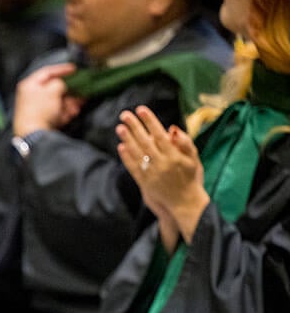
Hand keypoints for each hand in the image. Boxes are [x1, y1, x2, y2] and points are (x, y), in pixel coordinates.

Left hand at [13, 63, 81, 136]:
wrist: (34, 134)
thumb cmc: (41, 109)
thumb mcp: (53, 90)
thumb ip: (60, 83)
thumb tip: (62, 85)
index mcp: (29, 85)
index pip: (47, 72)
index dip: (62, 69)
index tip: (74, 69)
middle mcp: (31, 95)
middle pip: (54, 89)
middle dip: (70, 91)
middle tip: (81, 91)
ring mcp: (35, 108)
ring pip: (57, 101)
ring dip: (69, 102)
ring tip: (77, 105)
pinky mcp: (40, 120)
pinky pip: (55, 112)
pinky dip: (64, 112)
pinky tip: (70, 114)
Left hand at [116, 106, 208, 244]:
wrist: (185, 203)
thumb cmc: (191, 179)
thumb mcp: (194, 160)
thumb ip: (185, 143)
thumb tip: (172, 129)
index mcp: (174, 156)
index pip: (159, 135)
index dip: (150, 121)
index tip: (141, 109)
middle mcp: (162, 164)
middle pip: (145, 141)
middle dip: (134, 126)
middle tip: (125, 114)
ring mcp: (151, 174)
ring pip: (137, 153)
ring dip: (127, 139)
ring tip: (120, 127)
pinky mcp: (144, 183)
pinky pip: (133, 168)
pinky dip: (126, 157)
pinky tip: (121, 146)